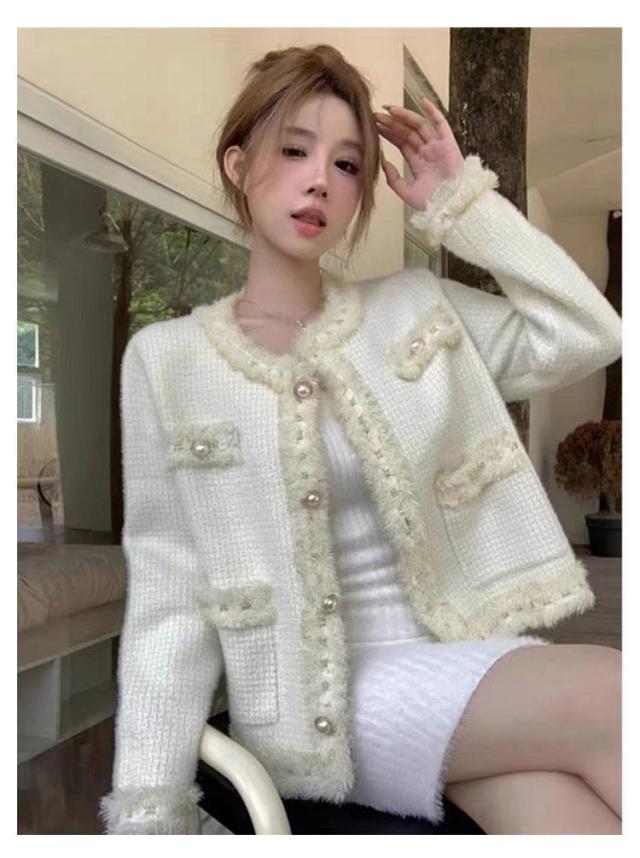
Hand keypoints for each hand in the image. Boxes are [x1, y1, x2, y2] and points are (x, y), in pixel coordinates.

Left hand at [374, 96, 464, 210]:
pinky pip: (441, 123)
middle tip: (377, 115)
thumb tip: (383, 163)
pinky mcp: (448, 142)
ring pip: (419, 125)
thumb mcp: (407, 192)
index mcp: (418, 162)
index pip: (401, 142)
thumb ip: (393, 179)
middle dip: (392, 123)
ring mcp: (437, 146)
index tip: (375, 125)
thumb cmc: (434, 202)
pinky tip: (422, 101)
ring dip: (405, 116)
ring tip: (390, 109)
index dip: (388, 132)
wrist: (451, 205)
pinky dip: (433, 111)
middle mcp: (427, 151)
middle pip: (407, 132)